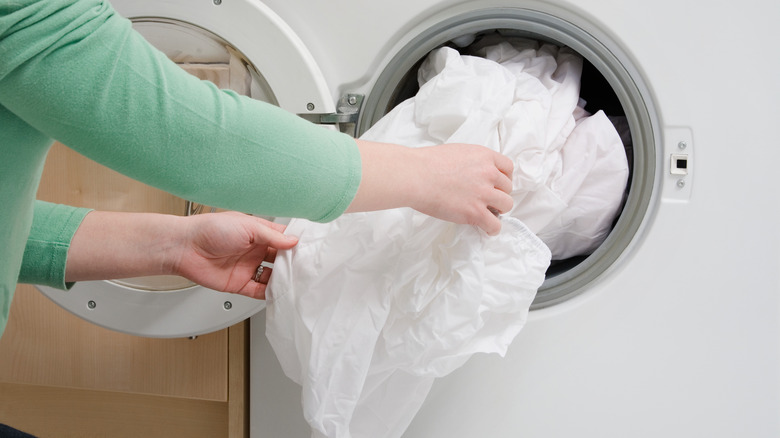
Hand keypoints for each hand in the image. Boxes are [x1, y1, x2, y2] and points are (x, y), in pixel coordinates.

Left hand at [65, 210, 296, 299]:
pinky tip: (279, 294)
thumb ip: (272, 236)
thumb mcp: (247, 227)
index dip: (297, 243)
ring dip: (283, 280)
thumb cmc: (210, 229)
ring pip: (272, 276)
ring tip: (296, 283)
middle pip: (281, 259)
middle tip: (308, 269)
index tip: (312, 249)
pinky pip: (259, 291)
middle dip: (294, 264)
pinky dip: (270, 293)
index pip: (284, 238)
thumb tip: (293, 241)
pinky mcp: (239, 284)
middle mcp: (255, 250)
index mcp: (258, 233)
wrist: (184, 248)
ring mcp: (248, 267)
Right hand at [407, 144, 513, 234]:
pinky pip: (495, 225)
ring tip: (486, 213)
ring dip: (498, 210)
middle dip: (498, 194)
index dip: (503, 178)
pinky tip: (485, 228)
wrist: (416, 176)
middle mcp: (488, 174)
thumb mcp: (457, 152)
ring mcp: (484, 194)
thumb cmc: (427, 163)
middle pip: (508, 188)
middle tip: (486, 200)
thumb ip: (471, 162)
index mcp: (484, 156)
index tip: (496, 184)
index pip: (508, 167)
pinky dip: (492, 228)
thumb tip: (471, 174)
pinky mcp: (475, 212)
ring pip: (506, 205)